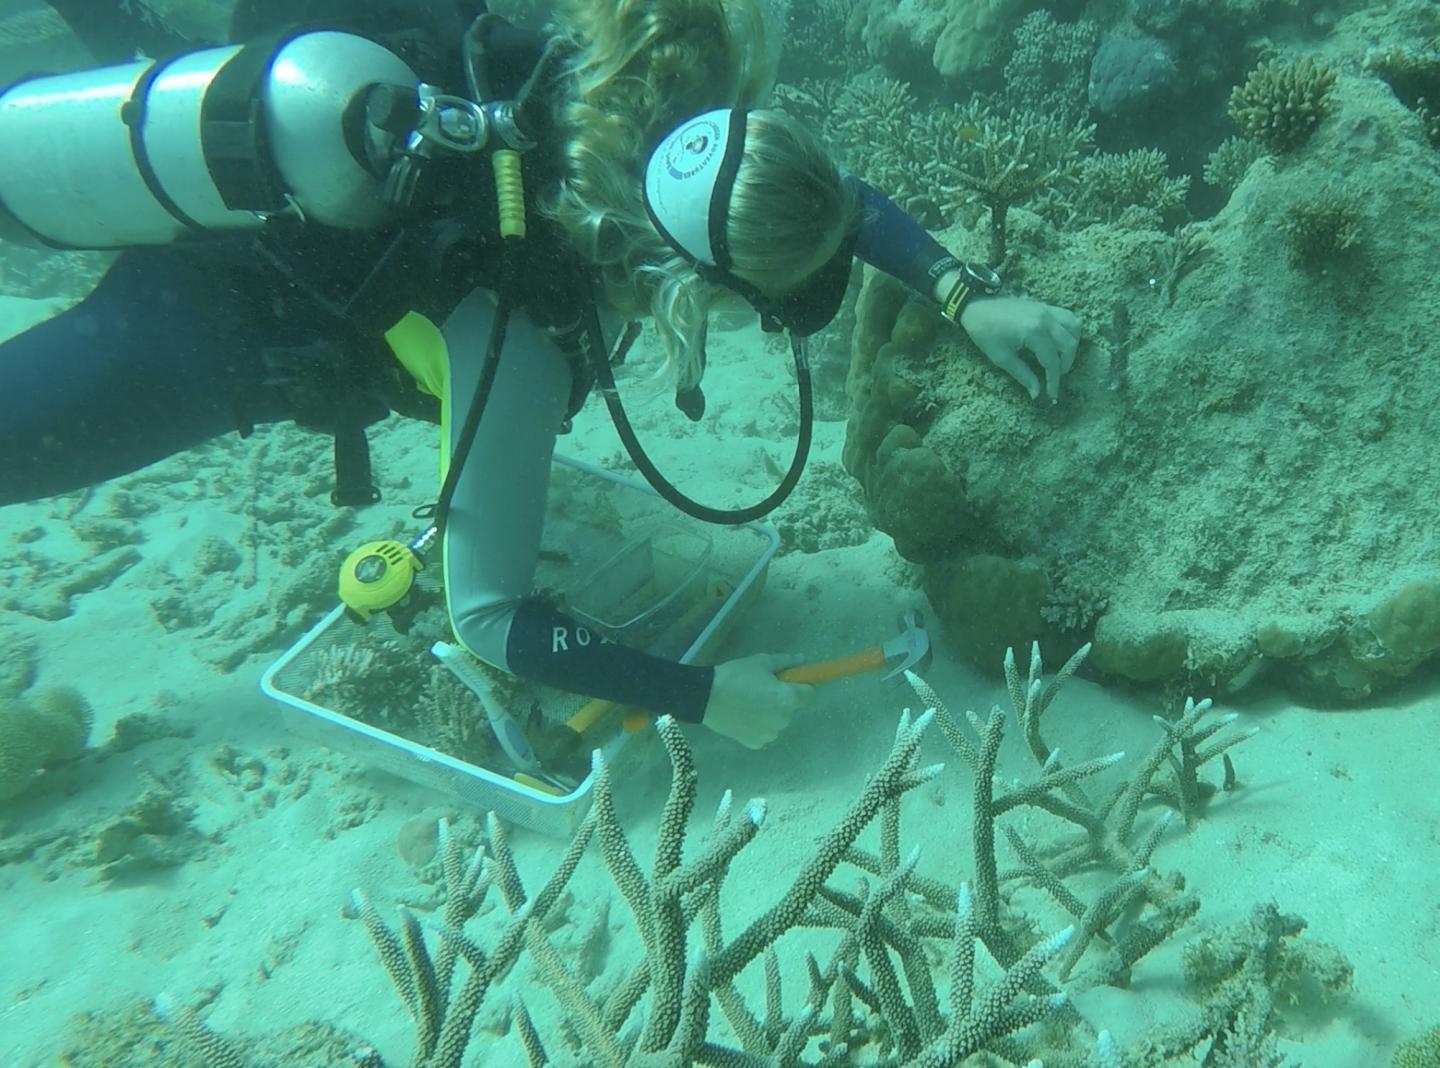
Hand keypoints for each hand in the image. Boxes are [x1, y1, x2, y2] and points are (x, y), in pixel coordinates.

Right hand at [702, 653, 815, 748]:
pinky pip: (764, 731)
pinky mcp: (756, 743)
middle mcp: (784, 720)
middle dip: (782, 698)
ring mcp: (770, 734)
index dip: (800, 684)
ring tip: (749, 702)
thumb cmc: (736, 676)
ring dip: (770, 712)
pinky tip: (743, 715)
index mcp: (788, 699)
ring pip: (777, 720)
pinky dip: (758, 724)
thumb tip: (803, 659)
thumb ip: (786, 662)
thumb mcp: (761, 662)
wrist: (706, 698)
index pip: (809, 692)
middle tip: (761, 688)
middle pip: (791, 707)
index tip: (787, 679)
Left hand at [958, 296, 1081, 403]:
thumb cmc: (984, 331)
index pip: (1052, 361)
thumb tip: (1036, 393)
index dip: (1054, 380)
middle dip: (1065, 365)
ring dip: (1071, 346)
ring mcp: (1047, 310)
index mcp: (1034, 332)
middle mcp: (1046, 319)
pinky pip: (1068, 317)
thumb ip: (1023, 375)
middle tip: (1054, 377)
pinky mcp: (1045, 306)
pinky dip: (1069, 331)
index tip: (1052, 395)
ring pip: (1074, 328)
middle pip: (1068, 345)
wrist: (976, 306)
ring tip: (1059, 359)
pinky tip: (1059, 342)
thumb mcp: (1001, 357)